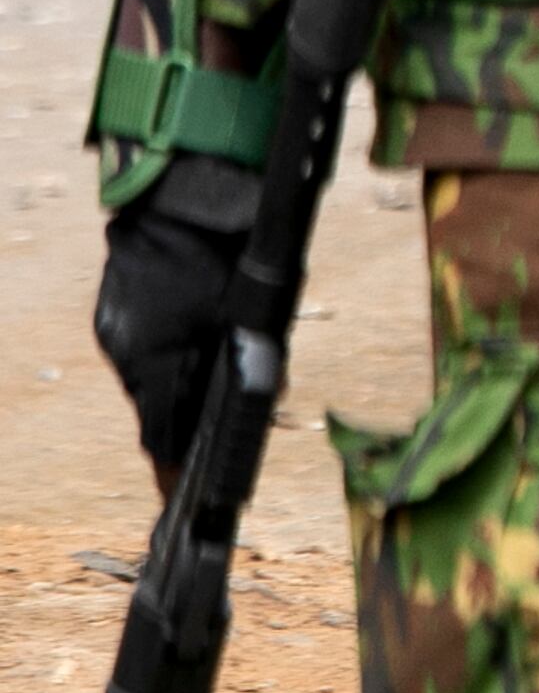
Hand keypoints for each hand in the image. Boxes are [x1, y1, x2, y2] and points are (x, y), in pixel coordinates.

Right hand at [94, 183, 241, 484]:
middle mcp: (130, 355)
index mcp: (162, 361)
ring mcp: (115, 336)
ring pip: (146, 381)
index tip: (180, 494)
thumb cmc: (227, 251)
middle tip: (199, 447)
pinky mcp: (111, 317)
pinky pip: (138, 352)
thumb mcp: (254, 307)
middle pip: (154, 412)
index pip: (163, 437)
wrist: (179, 198)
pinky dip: (161, 357)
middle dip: (180, 427)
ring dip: (172, 388)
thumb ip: (260, 356)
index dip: (174, 469)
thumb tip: (274, 396)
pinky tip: (184, 344)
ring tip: (199, 387)